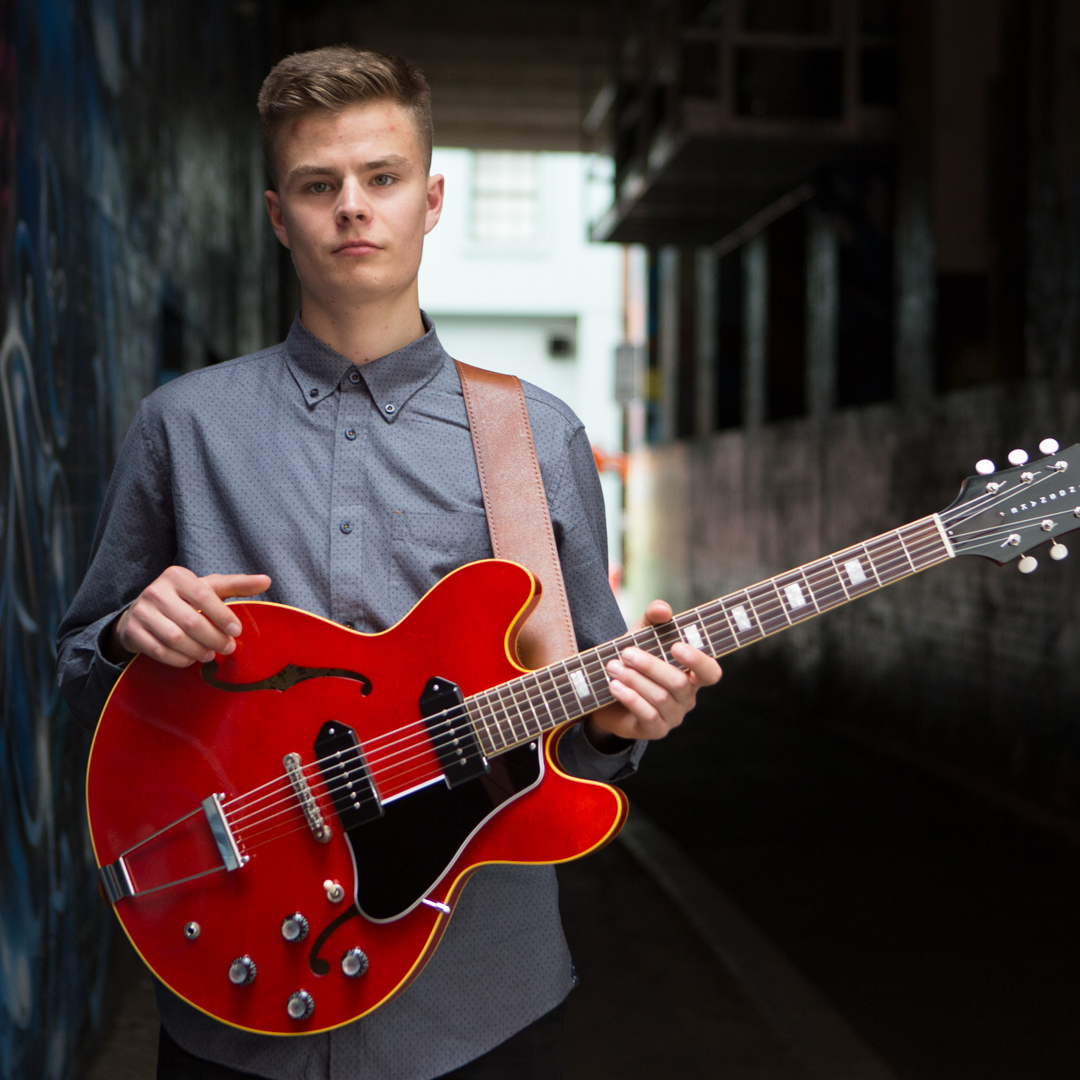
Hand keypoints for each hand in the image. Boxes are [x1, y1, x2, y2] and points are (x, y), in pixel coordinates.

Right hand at [108, 567, 271, 667]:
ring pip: (175, 639)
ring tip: (210, 654)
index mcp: (177, 576)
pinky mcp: (132, 632)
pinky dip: (180, 659)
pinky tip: (191, 658)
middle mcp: (156, 591)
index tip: (237, 630)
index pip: (203, 595)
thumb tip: (267, 580)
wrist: (141, 613)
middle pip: (191, 621)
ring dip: (198, 651)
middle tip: (228, 647)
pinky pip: (160, 651)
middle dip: (214, 638)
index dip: (222, 615)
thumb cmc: (184, 599)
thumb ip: (237, 585)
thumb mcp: (208, 588)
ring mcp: (141, 612)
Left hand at [584, 599, 721, 746]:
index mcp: (692, 674)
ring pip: (661, 698)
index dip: (698, 661)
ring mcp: (673, 716)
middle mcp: (687, 697)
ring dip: (635, 680)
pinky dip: (630, 698)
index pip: (710, 672)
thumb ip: (653, 619)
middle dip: (650, 666)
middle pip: (679, 683)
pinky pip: (648, 715)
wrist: (606, 694)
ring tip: (612, 667)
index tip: (676, 646)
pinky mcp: (656, 730)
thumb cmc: (633, 662)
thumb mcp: (641, 636)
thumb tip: (663, 609)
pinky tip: (615, 686)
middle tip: (626, 653)